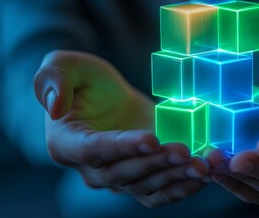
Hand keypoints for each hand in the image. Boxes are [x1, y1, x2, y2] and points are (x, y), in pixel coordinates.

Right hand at [34, 50, 209, 207]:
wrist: (106, 100)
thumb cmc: (84, 82)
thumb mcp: (63, 66)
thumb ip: (53, 79)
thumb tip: (55, 105)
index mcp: (68, 144)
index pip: (95, 151)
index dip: (123, 147)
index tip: (152, 138)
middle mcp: (93, 170)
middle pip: (125, 174)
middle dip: (156, 163)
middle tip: (183, 150)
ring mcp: (121, 178)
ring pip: (147, 187)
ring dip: (175, 178)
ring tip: (201, 165)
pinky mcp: (144, 178)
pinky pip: (162, 192)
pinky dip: (184, 187)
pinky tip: (205, 174)